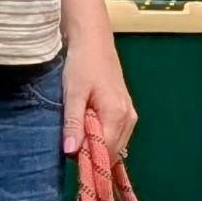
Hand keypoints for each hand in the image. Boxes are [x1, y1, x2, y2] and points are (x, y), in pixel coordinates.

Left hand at [64, 34, 136, 167]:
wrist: (94, 42)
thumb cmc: (82, 65)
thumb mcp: (73, 94)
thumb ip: (73, 123)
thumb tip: (70, 151)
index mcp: (117, 115)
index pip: (106, 152)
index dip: (89, 158)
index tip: (70, 154)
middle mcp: (129, 118)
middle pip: (113, 152)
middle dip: (93, 154)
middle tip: (72, 142)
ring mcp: (130, 116)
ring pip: (116, 145)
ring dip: (97, 146)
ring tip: (79, 132)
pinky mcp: (127, 112)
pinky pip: (117, 135)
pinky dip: (103, 138)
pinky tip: (89, 128)